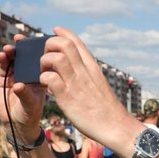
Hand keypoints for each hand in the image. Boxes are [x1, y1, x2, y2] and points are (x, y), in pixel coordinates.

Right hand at [0, 38, 49, 137]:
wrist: (17, 124)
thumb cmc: (29, 115)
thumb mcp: (30, 106)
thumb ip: (25, 95)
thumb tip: (18, 85)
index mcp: (41, 77)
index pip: (41, 60)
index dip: (38, 49)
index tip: (36, 41)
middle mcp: (29, 74)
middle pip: (26, 56)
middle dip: (22, 47)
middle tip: (19, 39)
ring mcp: (17, 75)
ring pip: (14, 60)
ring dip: (11, 52)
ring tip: (8, 49)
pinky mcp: (5, 79)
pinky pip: (4, 67)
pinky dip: (2, 60)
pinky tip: (1, 56)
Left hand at [35, 27, 135, 152]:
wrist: (116, 127)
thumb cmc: (107, 111)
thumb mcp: (99, 87)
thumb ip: (86, 78)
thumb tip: (72, 75)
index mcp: (92, 68)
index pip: (77, 42)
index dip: (64, 33)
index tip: (56, 30)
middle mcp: (84, 71)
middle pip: (64, 44)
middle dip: (49, 45)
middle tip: (46, 58)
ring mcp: (76, 83)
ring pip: (55, 57)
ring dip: (44, 62)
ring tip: (44, 72)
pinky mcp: (67, 96)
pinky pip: (49, 78)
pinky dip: (43, 78)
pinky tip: (45, 86)